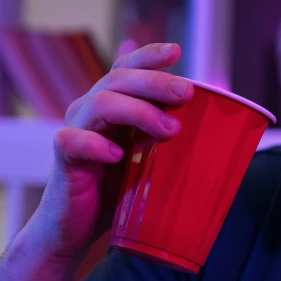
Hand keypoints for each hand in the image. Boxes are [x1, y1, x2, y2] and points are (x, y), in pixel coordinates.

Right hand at [30, 42, 193, 260]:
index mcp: (111, 105)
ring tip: (169, 129)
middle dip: (155, 82)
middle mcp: (90, 110)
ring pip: (100, 103)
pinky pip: (74, 140)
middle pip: (118, 79)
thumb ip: (166, 139)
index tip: (177, 51)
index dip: (149, 56)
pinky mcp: (63, 157)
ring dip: (138, 111)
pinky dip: (96, 144)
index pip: (127, 68)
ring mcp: (74, 130)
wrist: (77, 229)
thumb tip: (218, 133)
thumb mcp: (148, 160)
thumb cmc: (117, 192)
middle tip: (186, 93)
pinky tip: (117, 155)